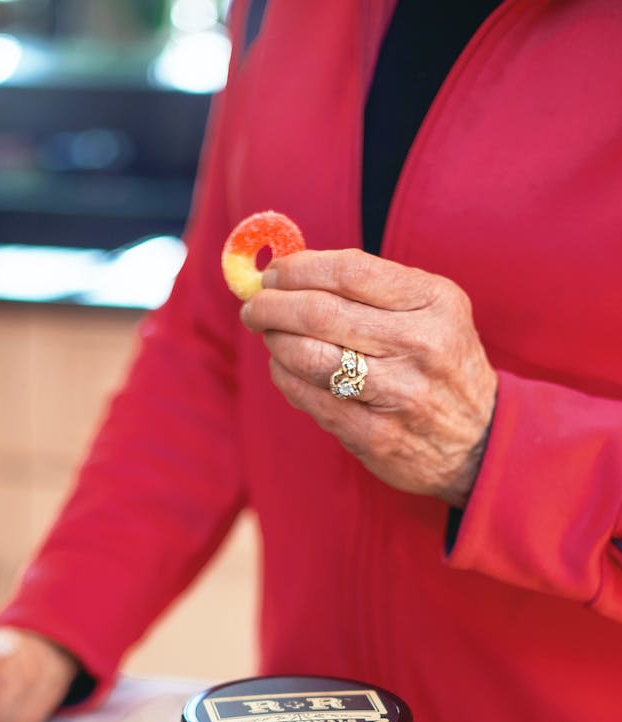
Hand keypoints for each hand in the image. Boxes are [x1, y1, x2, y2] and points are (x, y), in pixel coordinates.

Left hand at [239, 248, 497, 507]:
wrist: (478, 441)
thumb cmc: (440, 362)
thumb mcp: (432, 311)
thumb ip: (373, 288)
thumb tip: (290, 269)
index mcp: (436, 302)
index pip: (351, 272)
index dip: (300, 269)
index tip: (275, 272)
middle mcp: (421, 346)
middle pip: (322, 314)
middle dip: (274, 306)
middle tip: (254, 306)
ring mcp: (399, 394)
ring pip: (310, 358)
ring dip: (276, 343)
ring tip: (270, 336)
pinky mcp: (376, 435)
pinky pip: (311, 399)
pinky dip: (286, 378)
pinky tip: (284, 368)